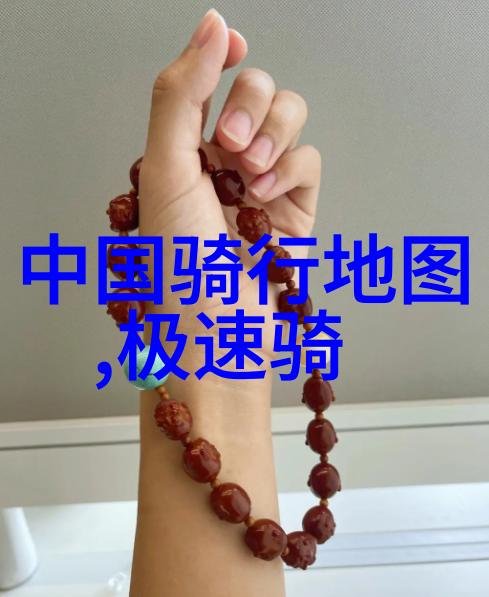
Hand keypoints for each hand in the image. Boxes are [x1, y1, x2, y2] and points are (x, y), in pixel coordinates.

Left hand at [139, 8, 320, 362]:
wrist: (217, 336)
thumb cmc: (180, 270)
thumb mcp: (164, 170)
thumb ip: (181, 94)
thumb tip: (212, 27)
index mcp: (181, 150)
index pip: (206, 80)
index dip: (222, 56)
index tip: (233, 47)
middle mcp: (220, 162)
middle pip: (257, 89)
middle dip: (251, 105)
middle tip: (231, 142)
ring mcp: (260, 183)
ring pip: (290, 118)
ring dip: (275, 136)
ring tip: (251, 174)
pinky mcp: (294, 208)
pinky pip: (309, 159)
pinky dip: (291, 169)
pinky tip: (267, 197)